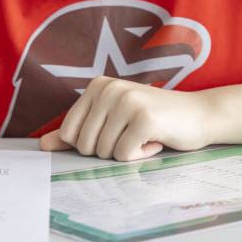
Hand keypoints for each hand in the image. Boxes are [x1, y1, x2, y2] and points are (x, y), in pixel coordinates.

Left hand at [38, 77, 213, 161]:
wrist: (198, 115)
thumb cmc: (152, 120)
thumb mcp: (112, 121)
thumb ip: (77, 132)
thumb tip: (43, 145)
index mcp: (97, 86)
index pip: (70, 134)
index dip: (90, 144)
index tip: (115, 131)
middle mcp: (110, 88)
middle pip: (85, 146)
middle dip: (109, 149)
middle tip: (132, 134)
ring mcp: (127, 101)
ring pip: (104, 152)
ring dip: (127, 152)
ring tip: (145, 134)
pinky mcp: (144, 118)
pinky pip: (124, 155)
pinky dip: (141, 156)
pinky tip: (155, 139)